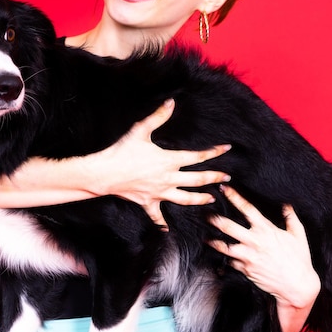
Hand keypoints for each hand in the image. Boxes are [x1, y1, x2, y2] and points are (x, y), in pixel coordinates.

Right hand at [92, 100, 231, 227]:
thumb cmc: (122, 151)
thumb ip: (158, 117)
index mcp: (168, 161)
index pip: (196, 157)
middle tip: (227, 178)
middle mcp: (168, 179)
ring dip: (200, 199)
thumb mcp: (140, 130)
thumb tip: (171, 102)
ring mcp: (159, 193)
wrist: (104, 173)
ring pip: (185, 199)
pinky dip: (163, 224)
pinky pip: (157, 216)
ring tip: (211, 199)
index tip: (226, 149)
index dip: (213, 152)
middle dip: (214, 178)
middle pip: (197, 180)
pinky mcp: (148, 203)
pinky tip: (167, 229)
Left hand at [209, 186, 320, 309]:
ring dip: (212, 241)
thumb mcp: (298, 235)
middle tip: (205, 212)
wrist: (298, 287)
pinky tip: (218, 255)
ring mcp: (248, 256)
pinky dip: (224, 258)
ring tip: (205, 236)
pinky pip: (230, 262)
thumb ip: (291, 217)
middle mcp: (254, 241)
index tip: (224, 188)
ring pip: (224, 246)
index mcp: (266, 229)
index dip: (234, 196)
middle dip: (214, 218)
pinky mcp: (246, 270)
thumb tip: (286, 204)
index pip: (246, 208)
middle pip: (228, 227)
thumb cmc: (300, 260)